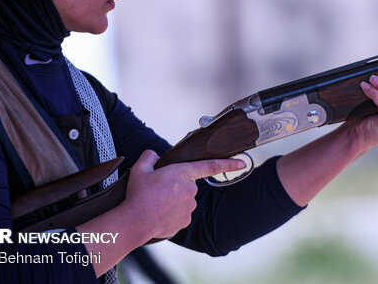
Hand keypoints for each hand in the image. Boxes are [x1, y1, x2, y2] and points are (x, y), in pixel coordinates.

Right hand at [121, 150, 244, 239]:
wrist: (135, 222)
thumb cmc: (138, 195)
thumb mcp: (140, 169)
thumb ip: (149, 157)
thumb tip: (153, 156)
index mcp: (183, 173)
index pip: (211, 166)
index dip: (229, 163)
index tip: (243, 162)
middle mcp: (191, 190)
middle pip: (187, 185)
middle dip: (174, 187)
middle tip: (157, 192)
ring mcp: (189, 208)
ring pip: (183, 201)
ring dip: (172, 201)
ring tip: (155, 204)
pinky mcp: (184, 222)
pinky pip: (180, 215)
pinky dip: (170, 214)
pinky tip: (158, 214)